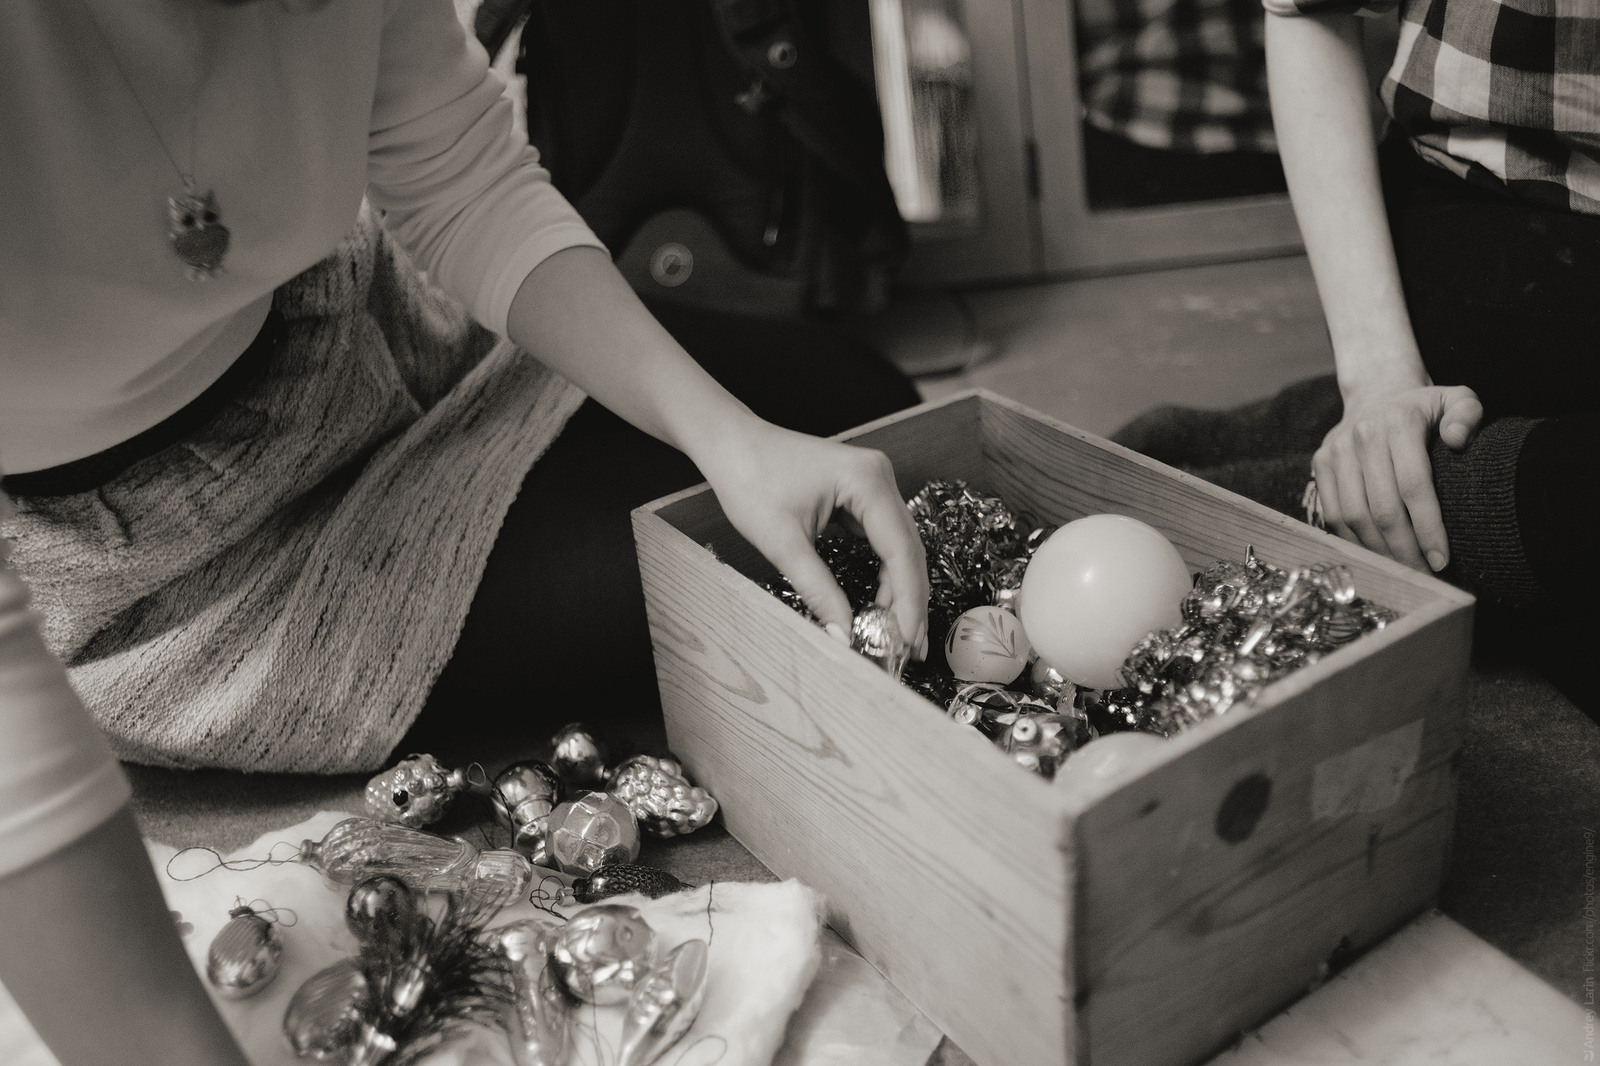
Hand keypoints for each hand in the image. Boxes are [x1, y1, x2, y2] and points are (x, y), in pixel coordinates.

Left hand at [694, 416, 929, 658]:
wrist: (729, 444)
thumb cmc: (749, 479)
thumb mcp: (782, 542)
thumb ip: (818, 590)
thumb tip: (843, 635)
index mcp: (868, 481)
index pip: (901, 551)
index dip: (908, 601)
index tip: (907, 641)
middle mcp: (880, 477)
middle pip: (908, 550)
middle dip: (909, 601)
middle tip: (908, 649)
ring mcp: (873, 484)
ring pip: (899, 548)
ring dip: (898, 590)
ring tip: (895, 634)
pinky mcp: (861, 494)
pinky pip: (882, 539)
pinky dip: (884, 573)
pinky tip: (880, 604)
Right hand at [1313, 383, 1481, 570]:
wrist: (1376, 393)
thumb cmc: (1424, 407)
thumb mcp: (1456, 398)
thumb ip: (1467, 414)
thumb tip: (1457, 439)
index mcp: (1398, 422)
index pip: (1413, 486)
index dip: (1428, 529)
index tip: (1443, 560)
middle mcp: (1361, 437)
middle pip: (1382, 508)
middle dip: (1404, 549)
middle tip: (1425, 575)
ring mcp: (1335, 452)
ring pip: (1354, 516)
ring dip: (1378, 550)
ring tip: (1402, 570)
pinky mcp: (1320, 465)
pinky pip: (1332, 514)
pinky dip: (1353, 540)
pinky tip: (1375, 555)